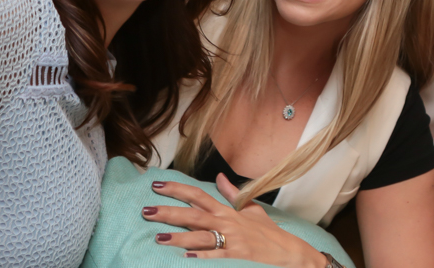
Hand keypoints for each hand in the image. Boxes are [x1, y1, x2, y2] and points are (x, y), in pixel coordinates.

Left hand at [143, 173, 325, 267]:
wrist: (287, 251)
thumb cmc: (267, 232)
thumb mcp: (250, 208)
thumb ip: (232, 193)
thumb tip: (219, 176)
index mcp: (227, 211)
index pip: (199, 195)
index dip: (178, 189)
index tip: (158, 185)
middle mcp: (226, 223)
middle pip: (193, 215)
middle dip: (169, 212)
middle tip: (147, 211)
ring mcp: (231, 240)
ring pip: (200, 236)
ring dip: (178, 237)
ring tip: (158, 237)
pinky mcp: (236, 256)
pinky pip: (215, 255)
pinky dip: (201, 256)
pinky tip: (186, 257)